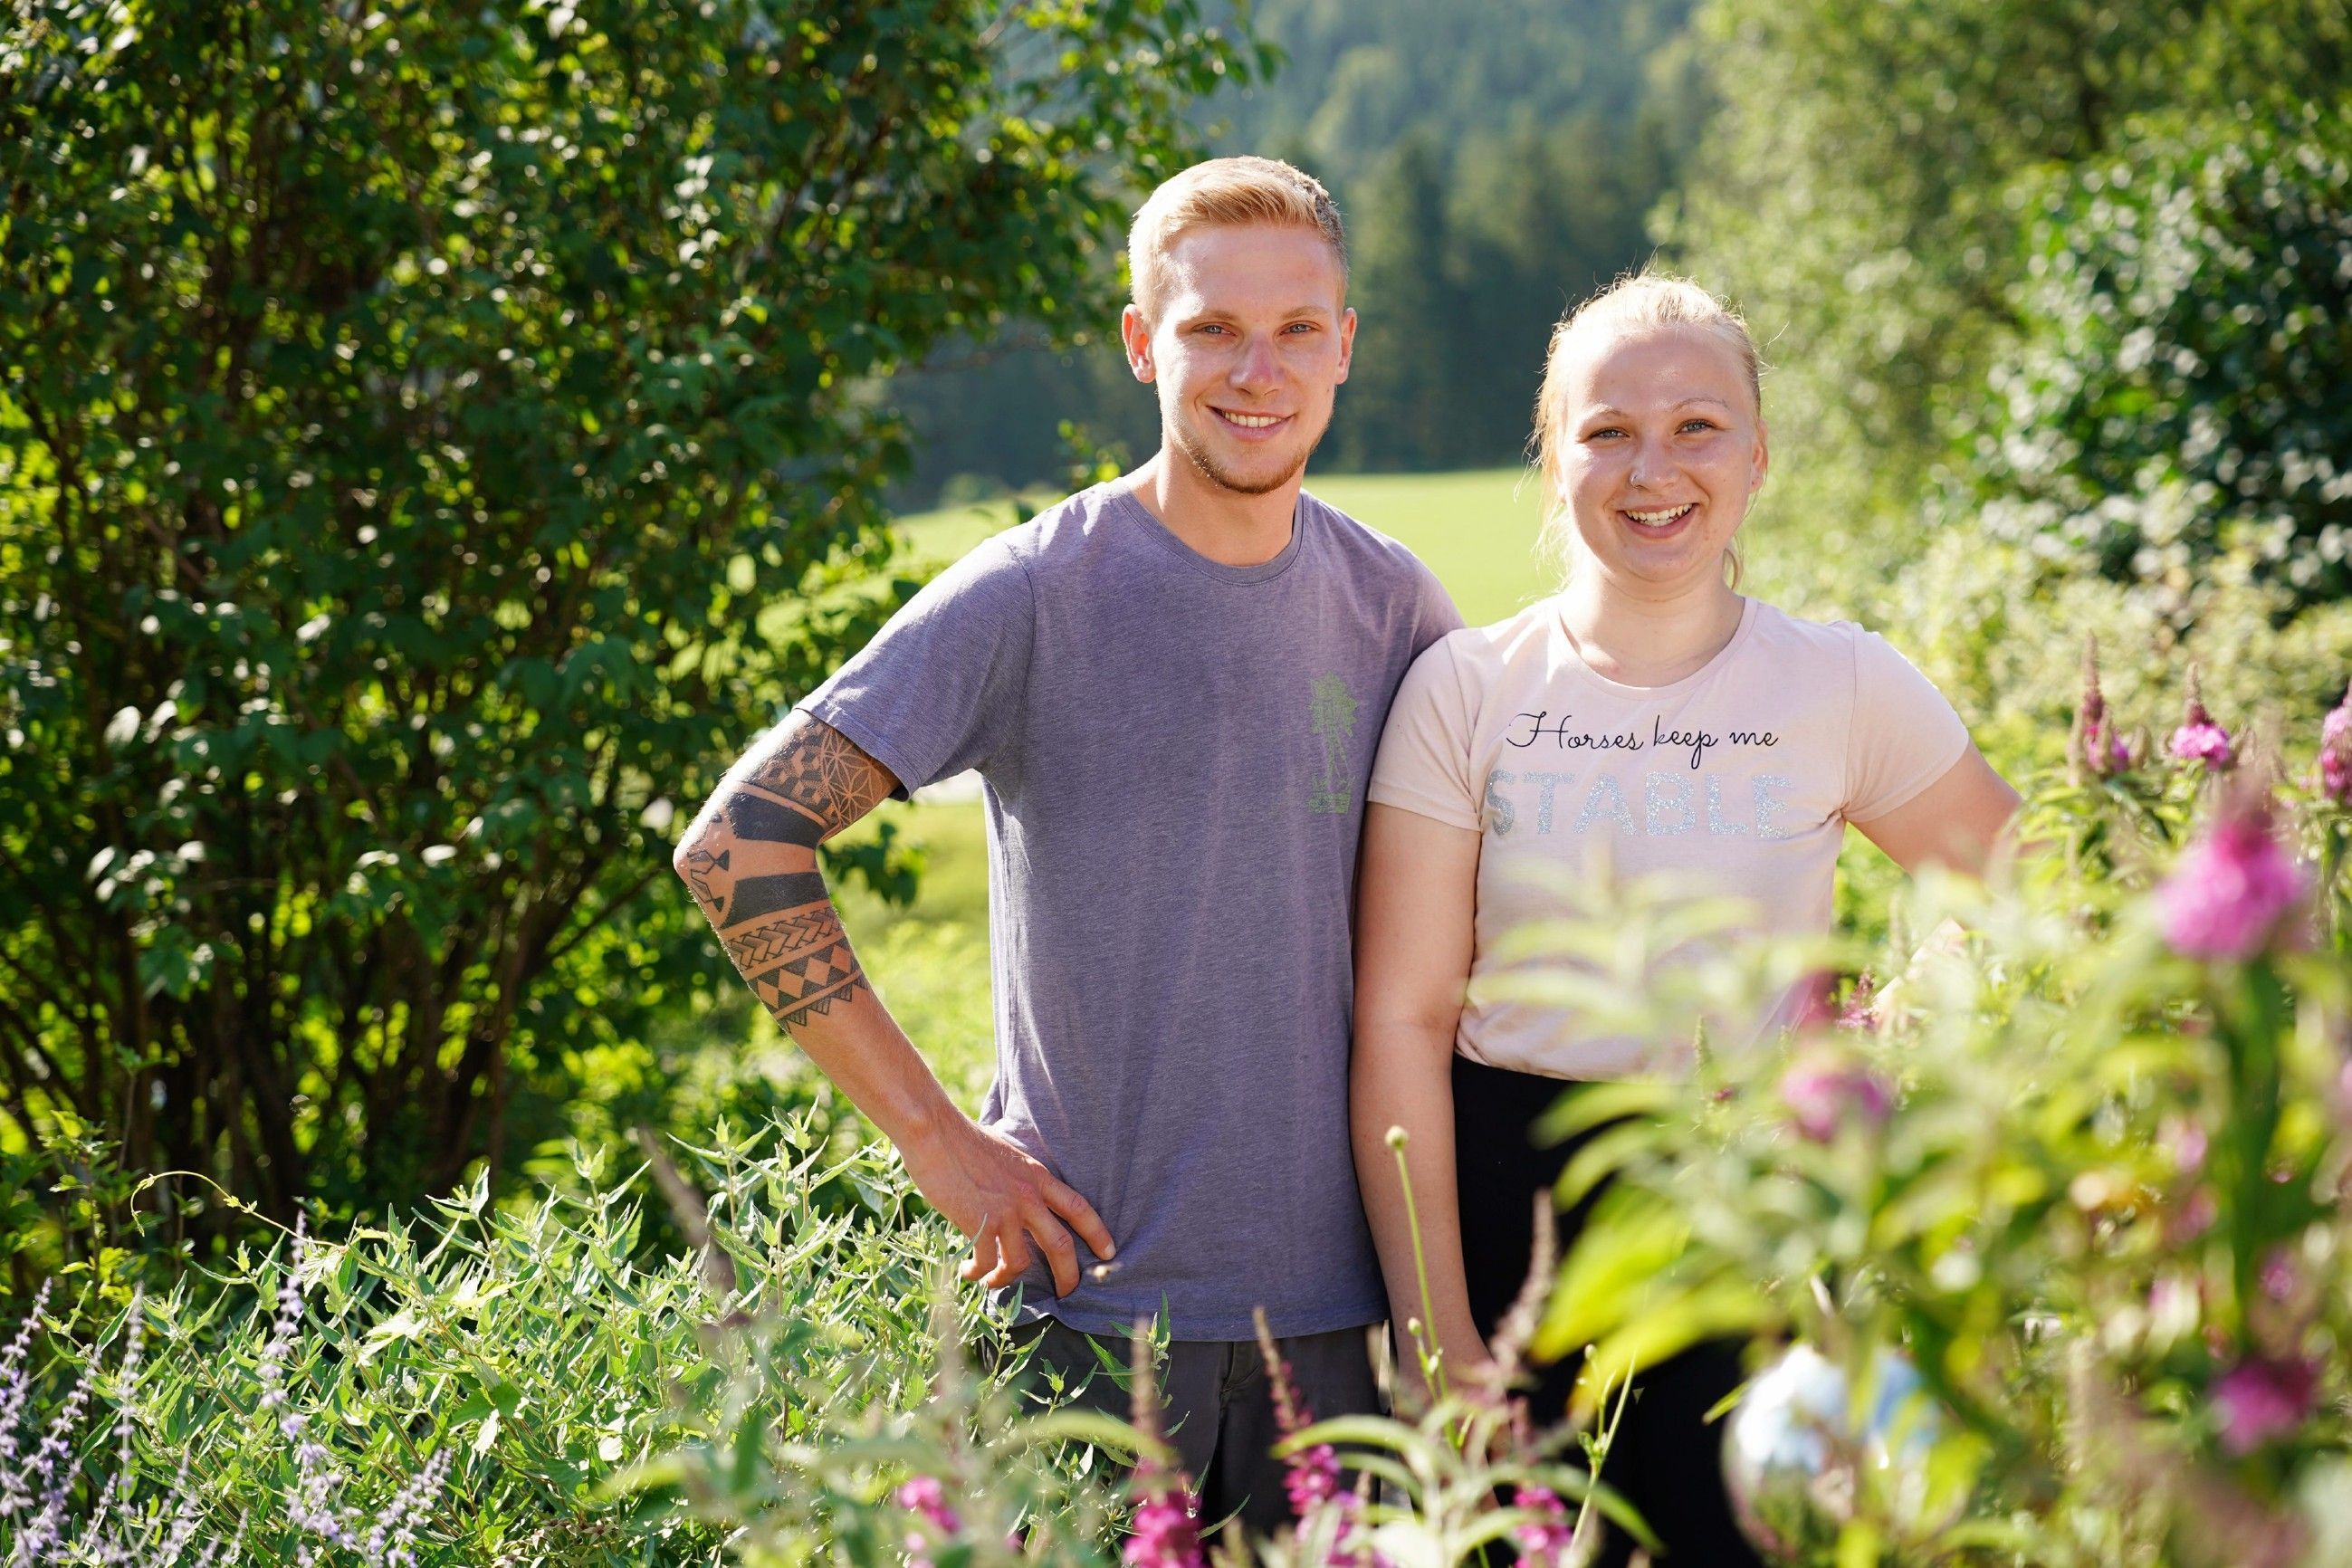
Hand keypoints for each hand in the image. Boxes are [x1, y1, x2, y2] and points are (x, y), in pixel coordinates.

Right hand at [898, 1115, 1114, 1295]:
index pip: (1079, 1207)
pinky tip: (968, 1272)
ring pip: (1021, 1262)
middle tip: (1068, 1294)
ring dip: (1008, 1279)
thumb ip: (1017, 1175)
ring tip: (993, 1282)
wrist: (936, 1133)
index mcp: (1038, 1176)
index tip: (1109, 1252)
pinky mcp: (979, 1222)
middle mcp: (1028, 1196)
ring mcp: (1005, 1210)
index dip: (1098, 1233)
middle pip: (1061, 1244)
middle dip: (1068, 1275)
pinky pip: (987, 1262)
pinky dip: (979, 1273)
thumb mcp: (1005, 1152)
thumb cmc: (964, 1139)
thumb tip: (1013, 1189)